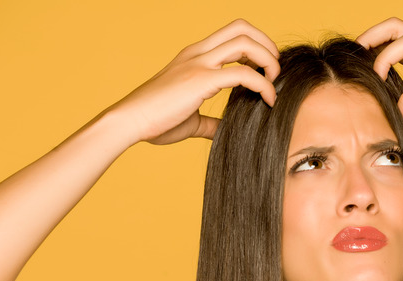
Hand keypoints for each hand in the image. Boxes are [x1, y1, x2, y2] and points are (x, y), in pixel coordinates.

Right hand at [109, 19, 278, 144]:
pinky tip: (268, 101)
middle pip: (241, 28)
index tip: (264, 71)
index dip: (255, 46)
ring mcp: (198, 64)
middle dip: (266, 45)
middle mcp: (197, 53)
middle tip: (274, 71)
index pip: (231, 34)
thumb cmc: (154, 121)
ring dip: (268, 59)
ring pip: (245, 42)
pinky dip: (263, 85)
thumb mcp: (188, 119)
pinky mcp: (200, 80)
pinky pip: (242, 73)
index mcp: (193, 56)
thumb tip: (222, 131)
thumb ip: (208, 122)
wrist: (128, 122)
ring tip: (274, 83)